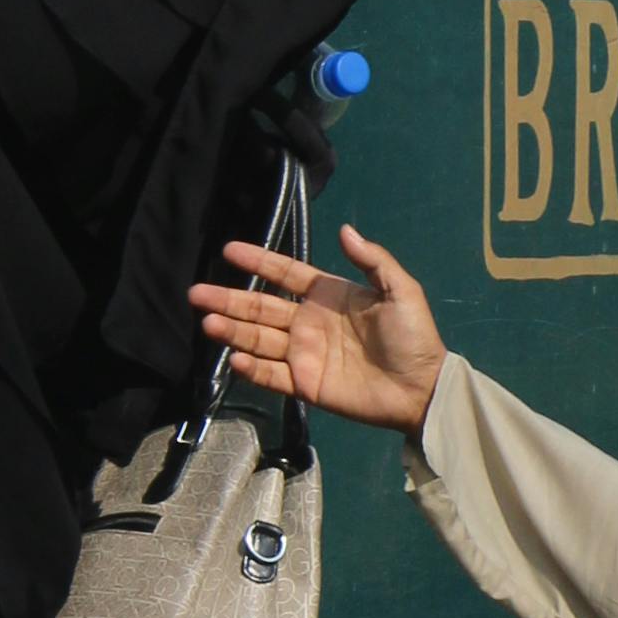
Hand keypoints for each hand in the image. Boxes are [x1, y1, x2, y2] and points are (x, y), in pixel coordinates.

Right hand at [187, 225, 443, 435]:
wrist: (421, 387)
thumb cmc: (413, 336)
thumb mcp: (400, 291)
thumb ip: (373, 260)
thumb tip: (345, 229)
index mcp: (328, 295)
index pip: (284, 273)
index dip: (258, 262)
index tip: (229, 250)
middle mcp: (308, 322)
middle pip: (261, 306)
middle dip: (229, 298)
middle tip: (196, 292)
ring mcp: (304, 354)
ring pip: (259, 339)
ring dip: (233, 331)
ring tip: (207, 322)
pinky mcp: (305, 384)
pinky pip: (272, 375)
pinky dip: (252, 368)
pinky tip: (234, 358)